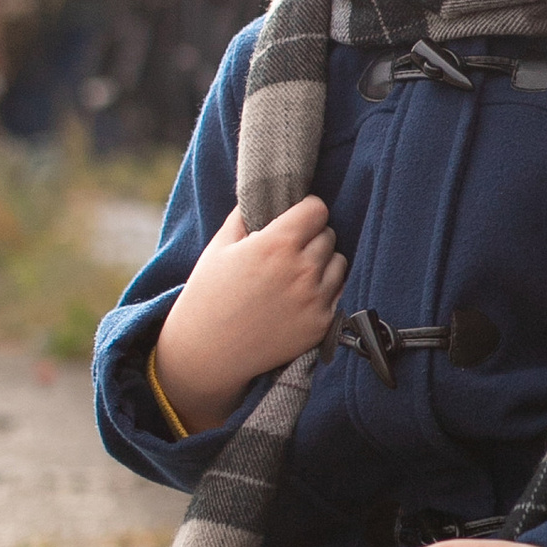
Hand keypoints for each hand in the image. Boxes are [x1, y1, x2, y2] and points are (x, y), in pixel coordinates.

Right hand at [151, 199, 345, 430]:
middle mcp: (302, 270)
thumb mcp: (219, 247)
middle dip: (311, 236)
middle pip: (329, 234)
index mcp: (276, 245)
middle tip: (288, 250)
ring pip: (338, 262)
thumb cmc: (209, 296)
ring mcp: (315, 299)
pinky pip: (338, 292)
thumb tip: (265, 193)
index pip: (317, 209)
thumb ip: (246, 215)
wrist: (208, 352)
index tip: (294, 219)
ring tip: (295, 272)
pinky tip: (299, 295)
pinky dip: (324, 290)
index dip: (305, 211)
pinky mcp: (322, 324)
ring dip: (323, 262)